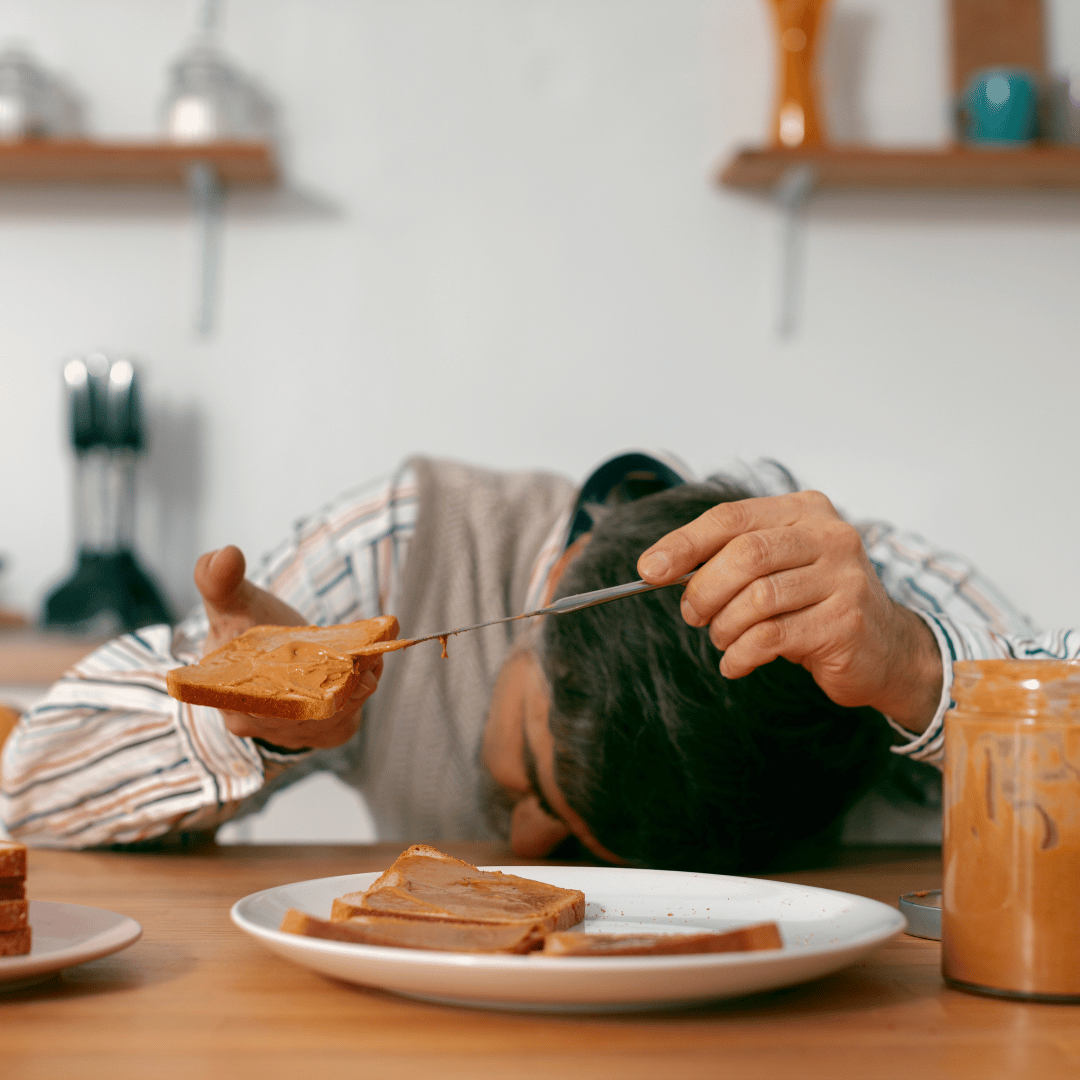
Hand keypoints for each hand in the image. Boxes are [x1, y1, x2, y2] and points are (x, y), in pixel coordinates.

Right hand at [194, 546, 381, 749]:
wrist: (265, 653)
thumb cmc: (242, 627)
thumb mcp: (229, 604)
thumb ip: (219, 580)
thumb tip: (225, 554)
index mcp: (229, 698)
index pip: (266, 699)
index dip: (302, 678)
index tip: (328, 652)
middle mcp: (259, 723)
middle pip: (306, 709)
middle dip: (340, 679)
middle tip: (364, 652)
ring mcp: (291, 733)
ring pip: (333, 714)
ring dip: (357, 683)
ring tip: (370, 655)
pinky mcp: (319, 733)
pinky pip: (347, 717)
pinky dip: (363, 690)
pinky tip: (368, 668)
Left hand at [636, 491, 941, 732]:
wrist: (886, 649)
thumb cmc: (816, 604)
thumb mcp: (778, 567)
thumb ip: (731, 558)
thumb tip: (659, 567)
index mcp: (805, 511)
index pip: (731, 517)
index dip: (684, 543)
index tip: (650, 569)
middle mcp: (830, 536)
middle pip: (744, 554)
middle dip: (703, 590)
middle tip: (693, 614)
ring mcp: (843, 579)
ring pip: (756, 599)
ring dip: (724, 627)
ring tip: (722, 639)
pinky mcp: (846, 624)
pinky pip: (772, 637)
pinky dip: (741, 653)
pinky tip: (736, 662)